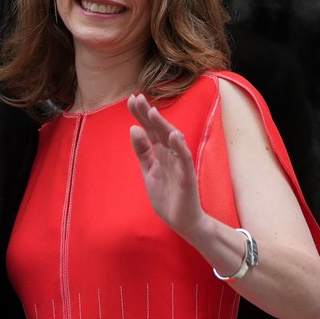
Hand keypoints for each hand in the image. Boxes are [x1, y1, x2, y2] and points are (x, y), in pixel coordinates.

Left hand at [127, 93, 206, 237]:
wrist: (182, 221)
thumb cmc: (167, 195)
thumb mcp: (148, 170)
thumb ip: (142, 151)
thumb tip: (133, 128)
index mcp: (161, 152)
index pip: (150, 129)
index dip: (142, 115)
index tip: (132, 99)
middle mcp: (172, 154)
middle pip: (160, 130)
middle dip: (149, 115)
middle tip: (138, 98)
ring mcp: (180, 164)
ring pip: (173, 141)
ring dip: (163, 126)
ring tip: (153, 112)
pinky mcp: (188, 177)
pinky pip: (185, 160)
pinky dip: (180, 147)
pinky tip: (174, 136)